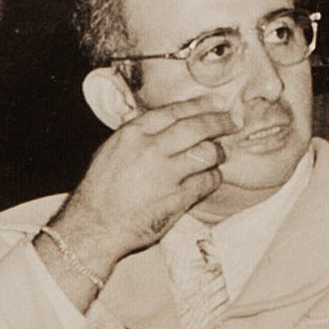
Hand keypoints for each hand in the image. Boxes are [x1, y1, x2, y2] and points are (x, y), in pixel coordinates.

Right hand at [48, 97, 239, 270]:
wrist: (94, 226)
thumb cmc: (101, 189)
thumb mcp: (113, 150)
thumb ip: (140, 135)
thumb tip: (168, 122)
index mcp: (133, 133)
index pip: (175, 111)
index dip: (200, 105)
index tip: (215, 102)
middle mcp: (151, 149)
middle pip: (198, 127)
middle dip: (220, 122)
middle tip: (233, 121)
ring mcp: (166, 174)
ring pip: (207, 153)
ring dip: (219, 152)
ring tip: (220, 154)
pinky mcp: (178, 198)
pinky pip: (207, 181)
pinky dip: (213, 177)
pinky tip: (211, 178)